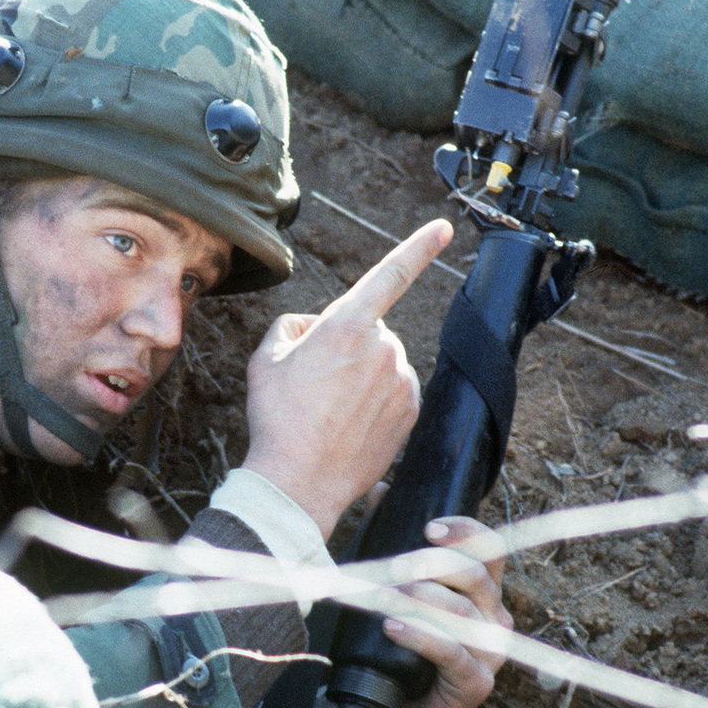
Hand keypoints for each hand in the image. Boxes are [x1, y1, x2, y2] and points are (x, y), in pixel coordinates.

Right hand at [240, 218, 452, 539]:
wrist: (299, 480)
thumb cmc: (277, 417)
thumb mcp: (265, 358)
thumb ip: (292, 326)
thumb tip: (314, 327)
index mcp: (346, 325)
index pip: (389, 274)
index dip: (418, 246)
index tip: (443, 227)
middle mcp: (383, 348)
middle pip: (370, 330)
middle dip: (348, 344)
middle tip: (314, 382)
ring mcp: (402, 381)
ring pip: (382, 363)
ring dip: (362, 375)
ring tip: (328, 409)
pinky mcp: (410, 411)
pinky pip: (394, 391)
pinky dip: (375, 402)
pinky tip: (348, 424)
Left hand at [380, 514, 511, 707]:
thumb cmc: (395, 645)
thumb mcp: (392, 583)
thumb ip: (391, 537)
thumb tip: (382, 490)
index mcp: (480, 591)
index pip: (488, 549)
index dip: (465, 532)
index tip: (429, 527)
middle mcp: (493, 618)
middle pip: (477, 577)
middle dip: (434, 566)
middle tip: (399, 565)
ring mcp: (489, 653)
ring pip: (463, 613)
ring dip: (420, 600)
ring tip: (385, 596)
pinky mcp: (475, 684)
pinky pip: (453, 653)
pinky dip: (421, 636)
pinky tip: (392, 626)